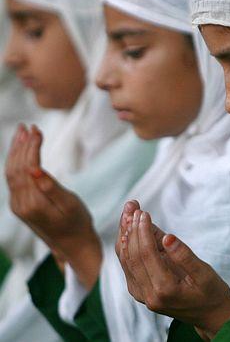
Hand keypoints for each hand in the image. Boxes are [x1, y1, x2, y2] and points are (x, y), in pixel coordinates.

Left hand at [5, 124, 101, 288]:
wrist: (73, 244)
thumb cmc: (77, 223)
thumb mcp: (70, 204)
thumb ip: (51, 187)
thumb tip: (34, 168)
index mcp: (33, 204)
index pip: (27, 168)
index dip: (31, 147)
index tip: (37, 130)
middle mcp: (20, 205)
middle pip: (15, 168)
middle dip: (21, 145)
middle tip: (29, 126)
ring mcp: (18, 206)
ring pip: (11, 173)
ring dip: (15, 151)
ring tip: (21, 132)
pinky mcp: (20, 205)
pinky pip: (14, 179)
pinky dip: (16, 162)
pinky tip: (21, 151)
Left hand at [115, 201, 229, 339]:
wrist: (210, 315)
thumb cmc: (210, 291)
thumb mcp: (204, 273)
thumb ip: (185, 256)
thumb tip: (168, 237)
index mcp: (164, 289)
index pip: (146, 254)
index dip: (143, 230)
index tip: (143, 211)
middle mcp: (148, 294)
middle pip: (132, 255)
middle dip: (130, 227)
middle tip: (132, 205)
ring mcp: (141, 294)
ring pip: (125, 259)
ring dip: (125, 233)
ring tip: (127, 211)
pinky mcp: (139, 290)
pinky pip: (128, 264)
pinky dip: (126, 244)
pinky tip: (128, 227)